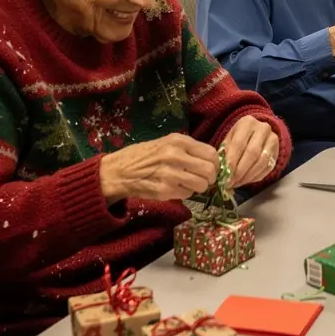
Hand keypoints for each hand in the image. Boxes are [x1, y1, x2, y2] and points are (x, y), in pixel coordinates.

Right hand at [99, 133, 218, 204]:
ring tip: (189, 184)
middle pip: (209, 170)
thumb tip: (211, 160)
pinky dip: (185, 193)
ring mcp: (170, 174)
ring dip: (198, 187)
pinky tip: (175, 188)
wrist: (119, 171)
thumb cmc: (144, 155)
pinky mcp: (164, 191)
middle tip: (204, 180)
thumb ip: (188, 149)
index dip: (215, 164)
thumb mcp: (166, 143)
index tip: (212, 169)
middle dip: (210, 178)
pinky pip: (186, 194)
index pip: (211, 153)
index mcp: (179, 141)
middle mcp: (176, 156)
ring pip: (201, 185)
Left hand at [222, 115, 279, 186]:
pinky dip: (256, 177)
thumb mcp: (229, 139)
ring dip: (248, 176)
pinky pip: (267, 168)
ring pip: (262, 162)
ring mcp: (273, 140)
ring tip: (237, 183)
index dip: (232, 161)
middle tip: (231, 183)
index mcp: (247, 123)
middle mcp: (263, 129)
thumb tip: (221, 172)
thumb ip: (225, 152)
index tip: (225, 176)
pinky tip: (246, 181)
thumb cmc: (239, 137)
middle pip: (252, 153)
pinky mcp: (277, 152)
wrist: (257, 132)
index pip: (239, 144)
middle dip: (240, 171)